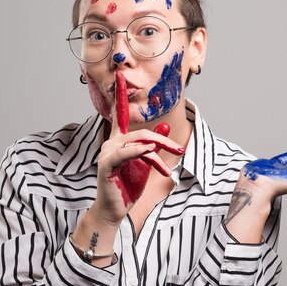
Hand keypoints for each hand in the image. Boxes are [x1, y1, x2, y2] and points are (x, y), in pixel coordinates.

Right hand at [92, 71, 184, 223]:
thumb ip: (153, 146)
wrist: (114, 211)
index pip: (120, 113)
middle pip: (141, 132)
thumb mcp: (146, 163)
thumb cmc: (127, 187)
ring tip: (169, 163)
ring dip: (157, 151)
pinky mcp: (106, 165)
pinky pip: (124, 153)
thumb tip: (164, 128)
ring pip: (138, 142)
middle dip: (163, 140)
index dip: (121, 94)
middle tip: (180, 149)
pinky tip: (150, 153)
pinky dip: (139, 151)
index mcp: (119, 140)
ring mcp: (107, 153)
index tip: (121, 75)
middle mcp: (111, 143)